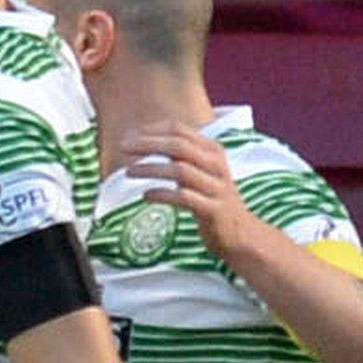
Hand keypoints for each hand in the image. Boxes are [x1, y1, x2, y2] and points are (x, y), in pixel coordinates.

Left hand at [122, 125, 259, 261]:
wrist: (241, 232)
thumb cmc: (211, 197)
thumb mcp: (199, 171)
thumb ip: (178, 156)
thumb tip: (139, 143)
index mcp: (212, 151)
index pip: (180, 131)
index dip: (152, 130)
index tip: (128, 136)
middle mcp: (216, 165)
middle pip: (179, 146)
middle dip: (148, 144)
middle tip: (122, 147)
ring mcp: (216, 187)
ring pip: (181, 170)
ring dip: (151, 168)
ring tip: (128, 171)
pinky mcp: (213, 210)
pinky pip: (185, 198)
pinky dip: (162, 194)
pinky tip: (145, 196)